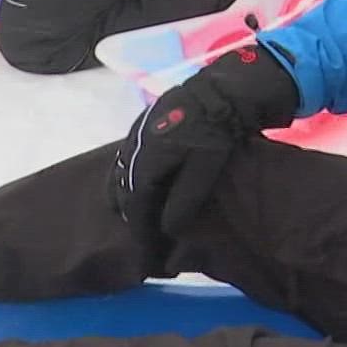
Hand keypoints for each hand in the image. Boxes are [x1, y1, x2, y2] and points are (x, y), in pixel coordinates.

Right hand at [109, 44, 299, 239]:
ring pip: (122, 176)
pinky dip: (134, 182)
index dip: (140, 233)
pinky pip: (129, 162)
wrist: (224, 88)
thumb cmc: (219, 130)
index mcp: (147, 157)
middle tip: (147, 245)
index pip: (135, 204)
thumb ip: (185, 199)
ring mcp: (136, 134)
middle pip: (123, 191)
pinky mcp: (143, 127)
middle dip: (133, 220)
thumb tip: (165, 228)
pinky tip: (148, 193)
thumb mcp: (207, 168)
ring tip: (145, 223)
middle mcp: (134, 145)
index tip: (147, 257)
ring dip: (130, 201)